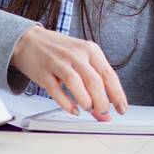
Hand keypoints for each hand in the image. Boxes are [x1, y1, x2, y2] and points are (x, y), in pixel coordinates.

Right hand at [10, 24, 127, 120]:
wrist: (31, 40)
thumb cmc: (60, 51)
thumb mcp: (81, 60)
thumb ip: (94, 85)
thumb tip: (105, 112)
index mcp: (91, 50)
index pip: (109, 74)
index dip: (117, 94)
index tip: (122, 109)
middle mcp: (77, 54)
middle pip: (94, 80)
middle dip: (102, 101)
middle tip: (103, 112)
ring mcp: (59, 62)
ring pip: (76, 83)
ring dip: (85, 101)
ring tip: (89, 108)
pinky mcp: (44, 72)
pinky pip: (56, 90)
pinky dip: (66, 103)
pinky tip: (73, 110)